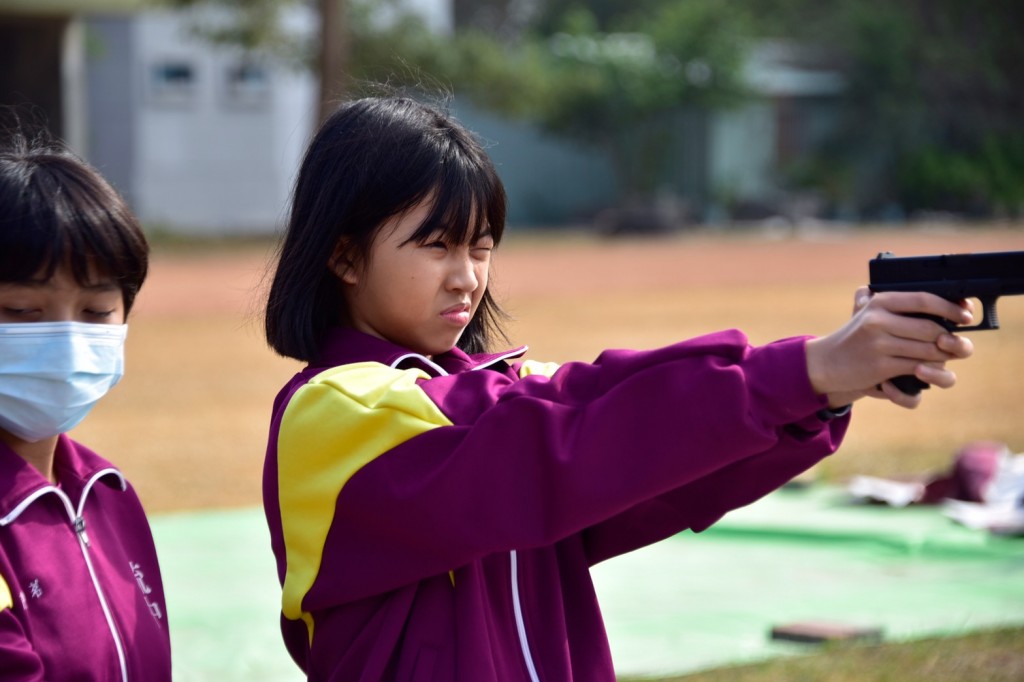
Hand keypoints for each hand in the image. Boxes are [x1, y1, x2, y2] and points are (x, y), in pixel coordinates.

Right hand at [805, 287, 974, 408]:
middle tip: (954, 344)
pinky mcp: (880, 366)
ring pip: (928, 350)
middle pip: (932, 329)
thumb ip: (897, 304)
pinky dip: (925, 371)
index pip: (924, 299)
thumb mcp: (868, 312)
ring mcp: (879, 344)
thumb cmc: (856, 337)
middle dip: (949, 339)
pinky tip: (923, 370)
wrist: (826, 362)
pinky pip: (915, 367)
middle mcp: (879, 320)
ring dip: (940, 357)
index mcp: (880, 301)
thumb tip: (944, 302)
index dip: (950, 307)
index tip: (965, 316)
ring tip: (942, 356)